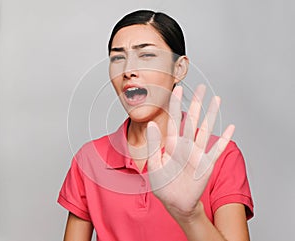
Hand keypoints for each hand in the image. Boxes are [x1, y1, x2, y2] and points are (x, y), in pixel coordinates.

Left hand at [146, 84, 234, 221]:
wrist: (174, 202)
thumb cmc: (163, 184)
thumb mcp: (154, 164)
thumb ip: (153, 145)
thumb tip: (151, 125)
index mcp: (171, 144)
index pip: (174, 120)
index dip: (175, 104)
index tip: (177, 89)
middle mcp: (186, 145)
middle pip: (193, 120)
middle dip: (197, 103)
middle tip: (201, 88)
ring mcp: (197, 153)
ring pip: (206, 129)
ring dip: (211, 114)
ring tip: (216, 99)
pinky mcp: (206, 164)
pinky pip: (216, 149)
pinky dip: (224, 139)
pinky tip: (230, 127)